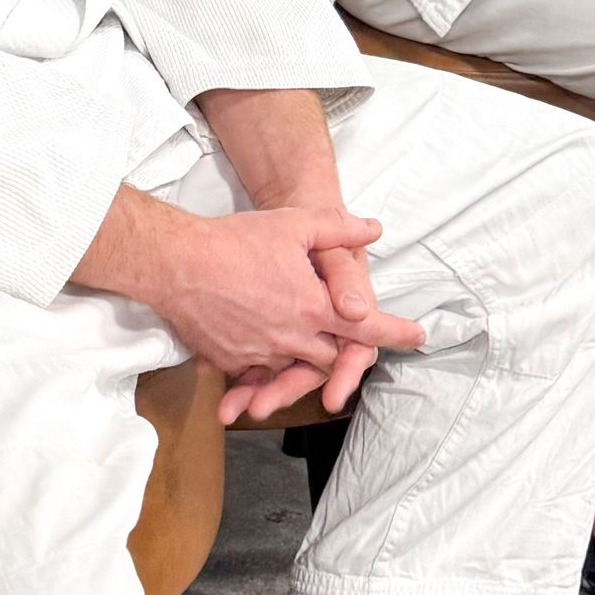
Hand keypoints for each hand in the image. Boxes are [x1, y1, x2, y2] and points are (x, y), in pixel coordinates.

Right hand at [73, 190, 423, 404]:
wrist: (177, 263)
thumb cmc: (236, 240)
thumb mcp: (295, 224)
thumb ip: (338, 227)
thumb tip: (373, 229)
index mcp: (314, 307)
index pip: (367, 328)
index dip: (396, 332)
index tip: (418, 337)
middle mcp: (292, 337)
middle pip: (331, 357)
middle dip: (341, 353)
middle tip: (346, 341)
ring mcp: (260, 353)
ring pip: (292, 368)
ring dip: (299, 363)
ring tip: (294, 347)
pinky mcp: (231, 360)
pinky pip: (255, 370)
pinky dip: (262, 365)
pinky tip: (256, 351)